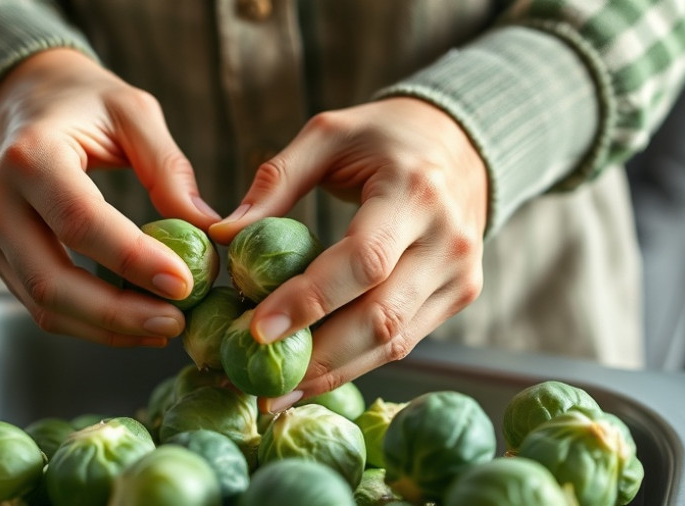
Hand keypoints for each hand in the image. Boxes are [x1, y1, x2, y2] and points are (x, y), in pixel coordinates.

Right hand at [0, 48, 219, 346]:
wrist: (21, 98)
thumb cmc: (81, 102)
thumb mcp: (133, 112)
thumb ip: (168, 168)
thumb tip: (206, 229)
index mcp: (30, 155)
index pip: (80, 221)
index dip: (132, 260)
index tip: (184, 284)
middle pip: (51, 281)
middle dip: (118, 314)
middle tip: (175, 323)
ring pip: (43, 304)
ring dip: (106, 328)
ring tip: (162, 327)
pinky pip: (40, 303)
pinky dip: (88, 322)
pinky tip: (133, 320)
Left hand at [210, 97, 487, 411]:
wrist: (461, 144)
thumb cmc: (385, 136)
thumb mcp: (329, 134)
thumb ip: (276, 179)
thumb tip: (223, 235)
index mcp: (414, 192)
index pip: (363, 260)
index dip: (310, 300)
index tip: (256, 331)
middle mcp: (447, 241)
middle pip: (381, 317)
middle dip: (316, 357)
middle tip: (257, 383)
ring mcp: (460, 275)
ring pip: (394, 342)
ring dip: (333, 373)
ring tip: (276, 393)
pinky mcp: (460, 296)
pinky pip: (405, 340)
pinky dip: (356, 363)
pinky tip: (314, 374)